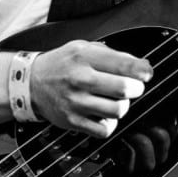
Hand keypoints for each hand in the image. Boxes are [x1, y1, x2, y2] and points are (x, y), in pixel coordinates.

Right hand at [29, 40, 151, 137]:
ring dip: (123, 106)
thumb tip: (142, 66)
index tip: (146, 73)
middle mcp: (80, 79)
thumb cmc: (62, 64)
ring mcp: (75, 102)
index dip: (142, 71)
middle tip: (132, 87)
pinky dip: (110, 123)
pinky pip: (104, 129)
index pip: (124, 64)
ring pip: (118, 110)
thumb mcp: (83, 47)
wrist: (31, 83)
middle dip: (136, 88)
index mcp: (85, 56)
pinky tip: (104, 114)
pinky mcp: (72, 121)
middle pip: (124, 88)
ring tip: (116, 100)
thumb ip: (112, 54)